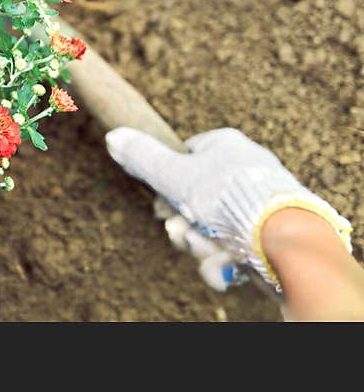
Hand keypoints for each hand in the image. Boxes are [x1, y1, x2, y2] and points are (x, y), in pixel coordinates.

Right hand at [106, 127, 351, 289]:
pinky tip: (224, 264)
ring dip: (199, 243)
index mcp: (224, 145)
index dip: (166, 183)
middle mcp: (243, 170)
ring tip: (207, 249)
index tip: (163, 202)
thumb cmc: (231, 199)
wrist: (287, 239)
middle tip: (180, 230)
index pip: (184, 156)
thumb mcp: (175, 175)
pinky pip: (232, 244)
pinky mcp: (268, 233)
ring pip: (210, 225)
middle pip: (193, 197)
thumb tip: (113, 136)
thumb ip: (143, 158)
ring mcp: (258, 202)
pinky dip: (222, 258)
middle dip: (182, 222)